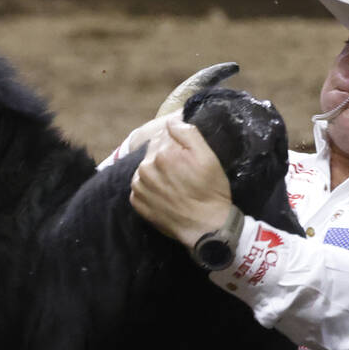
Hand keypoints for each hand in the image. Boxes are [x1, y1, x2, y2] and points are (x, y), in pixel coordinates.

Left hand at [130, 117, 232, 247]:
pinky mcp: (137, 202)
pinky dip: (151, 187)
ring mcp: (139, 186)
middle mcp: (146, 168)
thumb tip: (171, 122)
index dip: (177, 142)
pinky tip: (166, 193)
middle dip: (166, 155)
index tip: (187, 154)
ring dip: (157, 171)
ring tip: (175, 183)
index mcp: (163, 153)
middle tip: (184, 171)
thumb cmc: (211, 191)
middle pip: (153, 150)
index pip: (165, 134)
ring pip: (146, 167)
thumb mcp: (208, 157)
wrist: (205, 228)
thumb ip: (188, 133)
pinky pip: (141, 186)